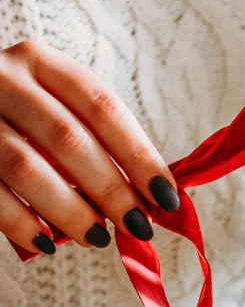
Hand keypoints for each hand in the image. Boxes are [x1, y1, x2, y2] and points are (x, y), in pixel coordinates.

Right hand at [0, 40, 178, 255]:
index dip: (140, 156)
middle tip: (138, 226)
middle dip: (111, 189)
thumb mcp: (59, 111)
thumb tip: (154, 198)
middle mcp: (5, 80)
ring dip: (70, 211)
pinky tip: (46, 243)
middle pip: (68, 139)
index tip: (167, 197)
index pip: (103, 108)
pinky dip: (21, 223)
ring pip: (26, 168)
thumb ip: (100, 144)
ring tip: (97, 238)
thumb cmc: (23, 119)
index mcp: (43, 64)